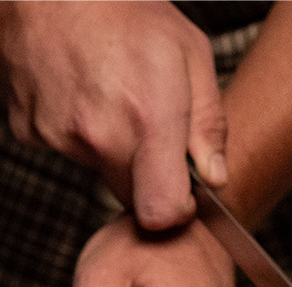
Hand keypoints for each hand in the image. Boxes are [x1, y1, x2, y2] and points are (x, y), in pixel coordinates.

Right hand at [0, 0, 225, 229]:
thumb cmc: (127, 11)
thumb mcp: (191, 55)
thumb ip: (209, 125)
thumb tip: (213, 177)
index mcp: (148, 119)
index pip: (160, 212)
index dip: (176, 211)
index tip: (183, 195)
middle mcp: (99, 133)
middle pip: (132, 196)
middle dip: (148, 178)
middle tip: (151, 133)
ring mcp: (59, 132)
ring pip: (100, 169)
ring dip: (113, 148)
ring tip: (114, 97)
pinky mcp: (29, 128)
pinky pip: (66, 148)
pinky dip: (78, 131)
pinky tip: (83, 92)